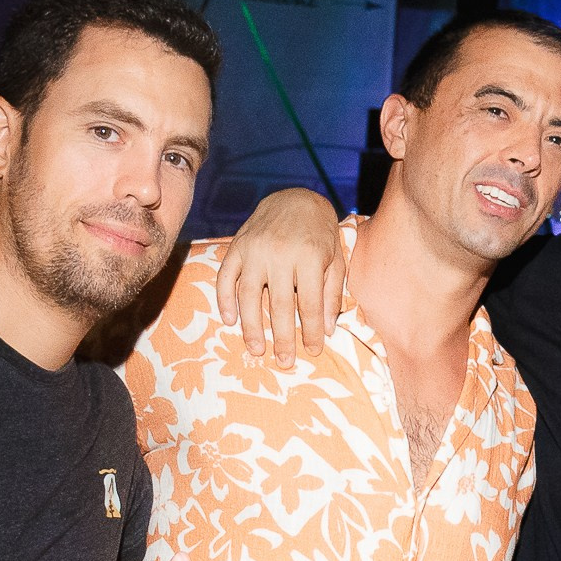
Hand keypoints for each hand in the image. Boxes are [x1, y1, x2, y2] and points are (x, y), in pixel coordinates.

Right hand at [213, 189, 345, 369]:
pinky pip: (226, 277)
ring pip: (249, 295)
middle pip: (280, 305)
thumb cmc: (321, 234)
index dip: (312, 331)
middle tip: (284, 362)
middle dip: (283, 338)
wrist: (296, 198)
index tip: (314, 351)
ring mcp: (255, 250)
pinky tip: (230, 321)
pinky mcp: (237, 246)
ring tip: (256, 350)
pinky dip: (225, 300)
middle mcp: (280, 254)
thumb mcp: (335, 260)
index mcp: (309, 257)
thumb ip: (332, 293)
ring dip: (251, 327)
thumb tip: (327, 329)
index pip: (310, 304)